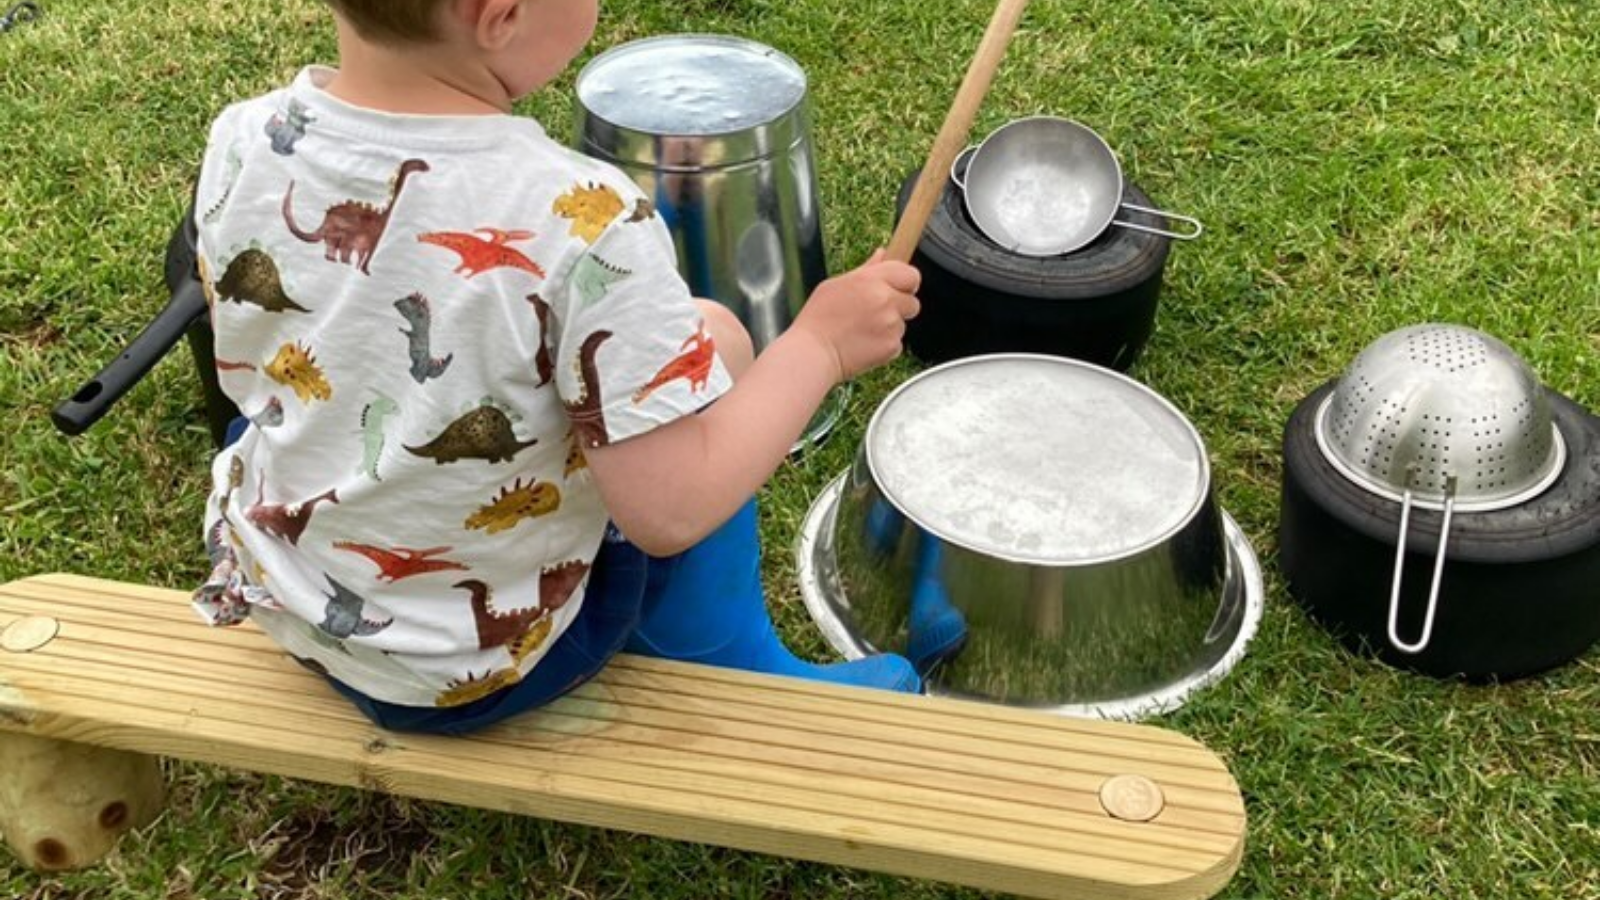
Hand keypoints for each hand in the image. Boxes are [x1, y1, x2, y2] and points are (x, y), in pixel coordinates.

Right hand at [792, 249, 921, 380]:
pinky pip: (897, 343)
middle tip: (877, 313)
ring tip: (863, 330)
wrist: (813, 352)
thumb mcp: (836, 284)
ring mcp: (891, 324)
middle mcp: (885, 300)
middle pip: (913, 301)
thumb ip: (866, 269)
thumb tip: (882, 254)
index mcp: (872, 280)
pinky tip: (864, 343)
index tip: (900, 288)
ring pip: (903, 324)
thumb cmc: (819, 318)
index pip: (911, 274)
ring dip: (890, 326)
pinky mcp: (891, 346)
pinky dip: (885, 344)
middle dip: (900, 307)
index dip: (907, 282)